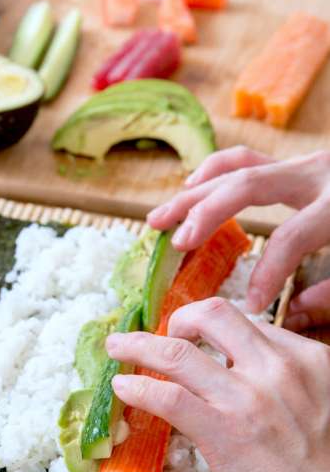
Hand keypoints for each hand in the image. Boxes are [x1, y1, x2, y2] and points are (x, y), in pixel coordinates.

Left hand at [106, 298, 329, 471]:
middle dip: (178, 318)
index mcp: (304, 358)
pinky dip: (137, 387)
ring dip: (137, 346)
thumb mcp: (315, 396)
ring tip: (117, 347)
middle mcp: (276, 369)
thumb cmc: (321, 459)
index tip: (193, 335)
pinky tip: (123, 387)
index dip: (212, 326)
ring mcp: (246, 398)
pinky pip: (167, 397)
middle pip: (212, 315)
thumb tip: (232, 359)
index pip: (245, 322)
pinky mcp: (221, 430)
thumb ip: (278, 372)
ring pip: (176, 353)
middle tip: (162, 333)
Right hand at [147, 147, 329, 316]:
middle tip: (175, 243)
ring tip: (158, 218)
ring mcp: (301, 163)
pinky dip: (211, 172)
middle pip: (246, 185)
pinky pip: (242, 158)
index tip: (248, 306)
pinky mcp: (294, 162)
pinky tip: (190, 190)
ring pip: (234, 167)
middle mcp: (315, 174)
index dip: (266, 274)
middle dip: (205, 214)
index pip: (290, 237)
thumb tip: (288, 312)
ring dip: (192, 193)